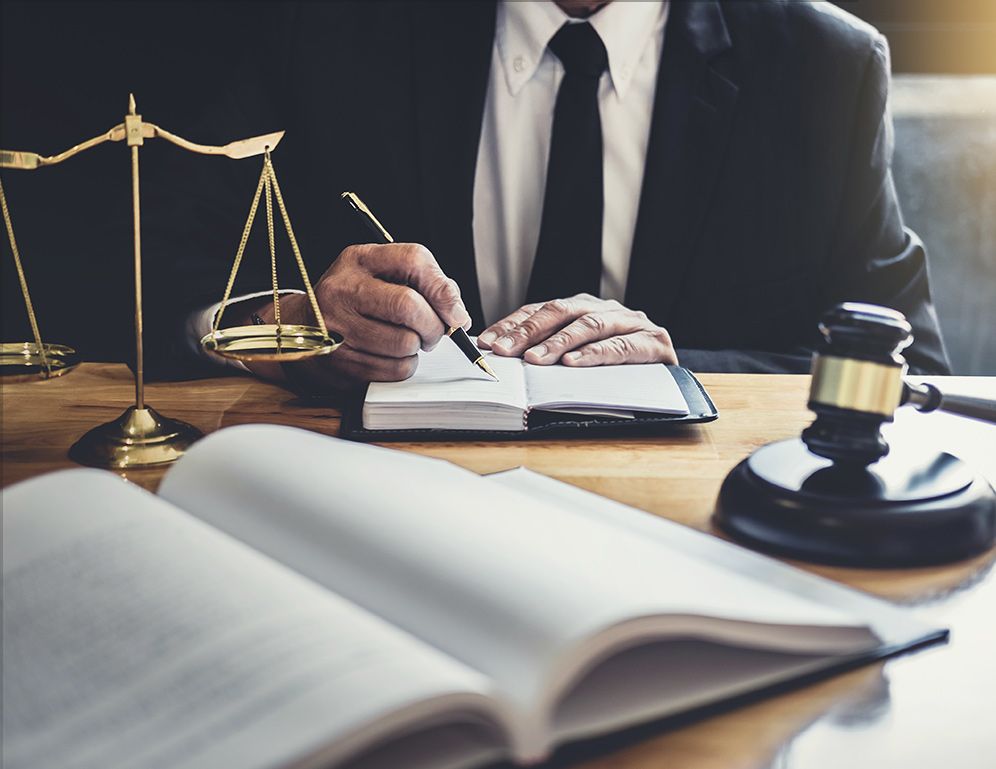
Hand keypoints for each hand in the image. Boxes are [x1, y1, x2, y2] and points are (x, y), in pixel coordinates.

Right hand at [249, 243, 469, 387]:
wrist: (300, 330)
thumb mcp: (379, 275)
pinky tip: (390, 356)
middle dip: (434, 325)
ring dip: (418, 347)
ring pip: (404, 343)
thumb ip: (422, 282)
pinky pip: (393, 369)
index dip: (443, 288)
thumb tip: (457, 312)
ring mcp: (336, 328)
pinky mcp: (339, 362)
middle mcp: (342, 290)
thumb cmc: (353, 301)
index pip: (413, 260)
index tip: (455, 311)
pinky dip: (404, 366)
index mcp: (357, 259)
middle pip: (409, 306)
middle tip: (435, 332)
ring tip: (407, 341)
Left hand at [477, 294, 677, 366]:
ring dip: (558, 343)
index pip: (541, 310)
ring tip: (535, 360)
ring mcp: (631, 323)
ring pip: (589, 326)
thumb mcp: (579, 357)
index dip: (513, 324)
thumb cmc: (619, 371)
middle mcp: (606, 309)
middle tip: (503, 350)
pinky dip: (594, 355)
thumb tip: (504, 357)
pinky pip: (620, 347)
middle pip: (561, 311)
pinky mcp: (654, 343)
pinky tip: (573, 364)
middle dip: (528, 331)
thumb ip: (550, 352)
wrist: (674, 380)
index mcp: (584, 308)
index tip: (487, 341)